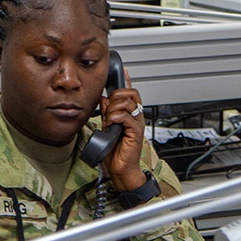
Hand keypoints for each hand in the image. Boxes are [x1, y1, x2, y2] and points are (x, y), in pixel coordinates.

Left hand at [99, 77, 147, 191]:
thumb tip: (104, 98)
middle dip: (116, 97)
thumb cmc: (115, 153)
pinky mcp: (136, 131)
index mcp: (130, 115)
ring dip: (114, 109)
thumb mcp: (107, 127)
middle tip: (109, 110)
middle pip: (130, 93)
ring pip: (127, 103)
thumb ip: (107, 112)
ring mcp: (137, 124)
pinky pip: (126, 116)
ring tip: (109, 120)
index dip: (127, 80)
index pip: (131, 92)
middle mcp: (136, 117)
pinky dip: (116, 117)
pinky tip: (112, 124)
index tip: (122, 71)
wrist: (120, 170)